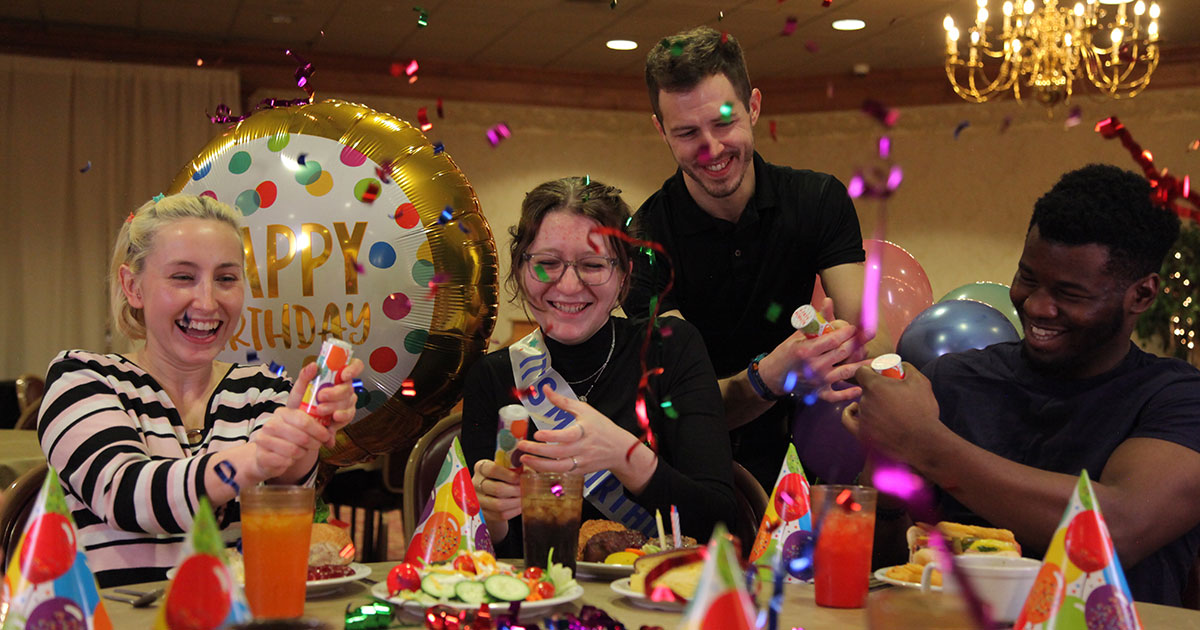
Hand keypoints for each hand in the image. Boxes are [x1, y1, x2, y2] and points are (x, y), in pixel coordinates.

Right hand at [248, 407, 329, 479]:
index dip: (319, 430)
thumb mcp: (303, 430)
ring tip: (301, 451)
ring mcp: (263, 440)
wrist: (267, 455)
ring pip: (294, 450)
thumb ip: (320, 431)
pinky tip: (289, 459)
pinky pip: (285, 461)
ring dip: (302, 453)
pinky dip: (291, 462)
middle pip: (302, 437)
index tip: (325, 437)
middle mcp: (271, 424)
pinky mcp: (261, 455)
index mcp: (283, 413)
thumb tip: (331, 440)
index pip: (304, 421)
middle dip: (314, 443)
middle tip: (316, 445)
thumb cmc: (289, 439)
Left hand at [285, 358, 364, 446]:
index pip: (354, 366)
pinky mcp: (346, 416)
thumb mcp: (299, 387)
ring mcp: (346, 402)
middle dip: (335, 393)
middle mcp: (344, 388)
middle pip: (349, 387)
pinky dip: (340, 418)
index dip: (353, 368)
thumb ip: (305, 375)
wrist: (297, 423)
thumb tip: (313, 365)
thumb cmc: (300, 402)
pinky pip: (348, 416)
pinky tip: (332, 418)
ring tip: (320, 410)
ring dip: (334, 406)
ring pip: (348, 402)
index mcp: (336, 376)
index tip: (344, 375)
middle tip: (321, 396)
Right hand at [472, 459, 520, 538]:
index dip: (510, 475)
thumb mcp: (506, 467)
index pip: (493, 470)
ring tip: (524, 498)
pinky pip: (500, 515)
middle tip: (526, 490)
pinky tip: (520, 506)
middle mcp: (476, 483)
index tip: (520, 478)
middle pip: (498, 489)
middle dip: (516, 490)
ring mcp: (477, 500)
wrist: (492, 493)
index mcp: (481, 468)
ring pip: (499, 504)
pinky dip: (514, 511)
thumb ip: (516, 467)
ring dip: (516, 502)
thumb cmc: (502, 476)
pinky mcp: (483, 513)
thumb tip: (530, 474)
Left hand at [516, 385, 641, 477]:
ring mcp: (581, 462)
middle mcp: (583, 449)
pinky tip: (535, 466)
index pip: (567, 436)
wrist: (619, 449)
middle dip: (537, 450)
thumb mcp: (585, 410)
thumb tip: (546, 389)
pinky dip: (547, 471)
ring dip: (539, 464)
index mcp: (585, 432)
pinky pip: (562, 472)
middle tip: (521, 445)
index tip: (538, 434)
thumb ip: (563, 401)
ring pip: (558, 467)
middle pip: (558, 453)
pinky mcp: (580, 471)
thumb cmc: (601, 427)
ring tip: (524, 459)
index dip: (552, 437)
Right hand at [757, 302, 869, 401]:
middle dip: (858, 343)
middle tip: (869, 335)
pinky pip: (837, 395)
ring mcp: (818, 381)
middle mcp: (814, 366)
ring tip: (876, 360)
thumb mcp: (798, 334)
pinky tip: (860, 388)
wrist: (772, 377)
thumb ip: (817, 319)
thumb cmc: (786, 353)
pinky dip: (848, 394)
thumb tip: (829, 300)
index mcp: (807, 350)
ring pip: (846, 372)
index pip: (833, 339)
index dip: (847, 332)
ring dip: (862, 365)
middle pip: (842, 353)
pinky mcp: (819, 393)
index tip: (854, 327)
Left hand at [840, 362, 946, 466]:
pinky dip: (852, 414)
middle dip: (875, 391)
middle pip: (863, 390)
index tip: (879, 376)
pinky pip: (848, 420)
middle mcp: (864, 401)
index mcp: (874, 386)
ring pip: (861, 405)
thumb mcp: (920, 381)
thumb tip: (900, 365)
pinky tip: (858, 411)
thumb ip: (907, 368)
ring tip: (887, 410)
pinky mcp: (862, 434)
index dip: (870, 372)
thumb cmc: (923, 410)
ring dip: (870, 404)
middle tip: (890, 396)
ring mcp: (862, 418)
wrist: (924, 441)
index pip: (862, 372)